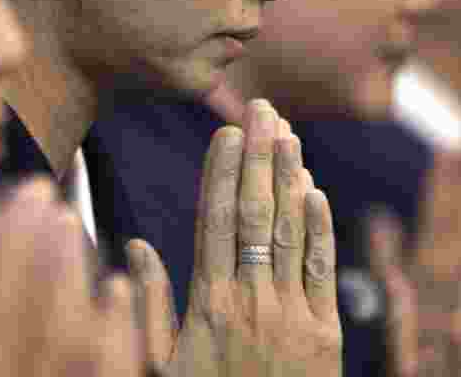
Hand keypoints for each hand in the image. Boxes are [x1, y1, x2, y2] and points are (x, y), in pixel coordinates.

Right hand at [127, 99, 341, 376]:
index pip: (214, 220)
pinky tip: (315, 190)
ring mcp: (291, 316)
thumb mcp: (157, 364)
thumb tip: (134, 246)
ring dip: (290, 177)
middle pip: (255, 213)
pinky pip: (321, 269)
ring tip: (289, 133)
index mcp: (207, 305)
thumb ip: (148, 305)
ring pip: (289, 231)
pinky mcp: (325, 334)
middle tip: (263, 108)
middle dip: (259, 156)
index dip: (221, 171)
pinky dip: (319, 227)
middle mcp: (250, 301)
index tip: (227, 131)